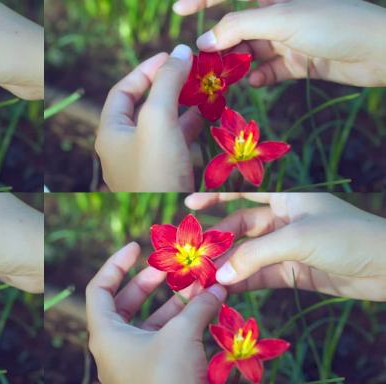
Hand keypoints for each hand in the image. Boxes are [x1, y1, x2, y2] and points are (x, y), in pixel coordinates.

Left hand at [86, 242, 227, 383]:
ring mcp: (134, 361)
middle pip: (126, 303)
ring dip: (173, 304)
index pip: (99, 288)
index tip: (137, 247)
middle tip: (172, 267)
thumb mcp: (180, 336)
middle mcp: (115, 346)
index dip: (115, 264)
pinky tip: (205, 312)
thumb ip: (197, 307)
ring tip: (198, 286)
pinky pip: (164, 341)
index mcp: (105, 333)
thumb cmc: (166, 379)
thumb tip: (216, 288)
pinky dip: (181, 326)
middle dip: (150, 283)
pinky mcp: (154, 374)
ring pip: (150, 323)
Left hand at [96, 45, 204, 191]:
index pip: (123, 89)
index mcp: (111, 131)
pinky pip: (173, 142)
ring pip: (161, 124)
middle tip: (192, 72)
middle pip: (143, 105)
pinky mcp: (161, 175)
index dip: (146, 69)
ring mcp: (141, 161)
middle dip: (168, 86)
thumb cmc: (155, 170)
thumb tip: (180, 51)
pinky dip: (188, 127)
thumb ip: (167, 83)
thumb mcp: (158, 119)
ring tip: (203, 89)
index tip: (172, 56)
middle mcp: (122, 145)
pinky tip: (206, 117)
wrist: (167, 224)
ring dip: (181, 105)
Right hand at [175, 0, 385, 86]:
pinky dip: (257, 77)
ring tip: (222, 78)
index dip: (202, 0)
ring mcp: (288, 38)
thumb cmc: (333, 22)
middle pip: (237, 27)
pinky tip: (253, 82)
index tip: (178, 12)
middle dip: (219, 44)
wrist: (380, 51)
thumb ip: (238, 29)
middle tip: (200, 63)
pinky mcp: (297, 61)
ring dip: (235, 64)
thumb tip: (205, 43)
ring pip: (249, 51)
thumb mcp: (281, 19)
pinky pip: (268, 69)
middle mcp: (278, 13)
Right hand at [186, 193, 385, 300]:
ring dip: (227, 266)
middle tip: (193, 257)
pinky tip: (225, 288)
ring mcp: (288, 248)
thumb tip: (220, 274)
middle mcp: (284, 220)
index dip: (216, 196)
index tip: (188, 204)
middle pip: (241, 228)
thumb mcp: (297, 239)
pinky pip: (261, 275)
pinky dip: (243, 282)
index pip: (244, 192)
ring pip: (248, 255)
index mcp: (286, 197)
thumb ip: (254, 255)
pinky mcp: (295, 273)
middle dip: (218, 242)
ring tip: (203, 279)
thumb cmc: (348, 237)